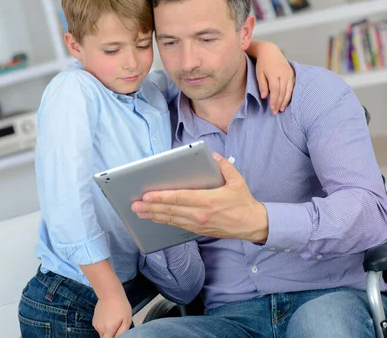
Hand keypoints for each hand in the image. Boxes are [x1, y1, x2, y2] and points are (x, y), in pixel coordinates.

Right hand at [92, 292, 131, 337]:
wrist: (109, 293)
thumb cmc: (121, 306)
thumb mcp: (127, 319)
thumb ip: (122, 332)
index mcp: (108, 329)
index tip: (117, 333)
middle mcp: (100, 329)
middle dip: (111, 335)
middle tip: (117, 326)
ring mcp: (96, 324)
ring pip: (102, 333)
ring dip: (107, 330)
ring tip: (113, 320)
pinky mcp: (94, 320)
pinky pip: (100, 327)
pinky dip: (104, 326)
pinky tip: (108, 317)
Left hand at [132, 153, 268, 242]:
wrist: (252, 224)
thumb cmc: (243, 202)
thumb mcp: (236, 180)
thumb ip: (223, 166)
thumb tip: (212, 156)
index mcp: (207, 201)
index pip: (179, 198)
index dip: (161, 197)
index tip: (146, 195)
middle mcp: (200, 214)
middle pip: (170, 210)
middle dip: (150, 207)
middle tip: (134, 205)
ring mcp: (198, 224)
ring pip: (171, 219)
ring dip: (154, 215)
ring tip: (139, 212)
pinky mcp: (198, 230)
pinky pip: (177, 225)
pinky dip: (164, 221)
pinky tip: (155, 217)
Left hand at [255, 42, 294, 114]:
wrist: (270, 51)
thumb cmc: (262, 63)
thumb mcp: (259, 73)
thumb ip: (262, 85)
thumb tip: (264, 97)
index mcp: (274, 74)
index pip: (275, 90)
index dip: (274, 100)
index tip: (272, 109)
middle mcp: (284, 74)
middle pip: (282, 92)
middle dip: (279, 103)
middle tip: (275, 112)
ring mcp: (289, 74)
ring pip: (289, 90)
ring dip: (285, 101)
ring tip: (281, 109)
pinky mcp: (292, 74)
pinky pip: (292, 87)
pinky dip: (289, 95)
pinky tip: (286, 101)